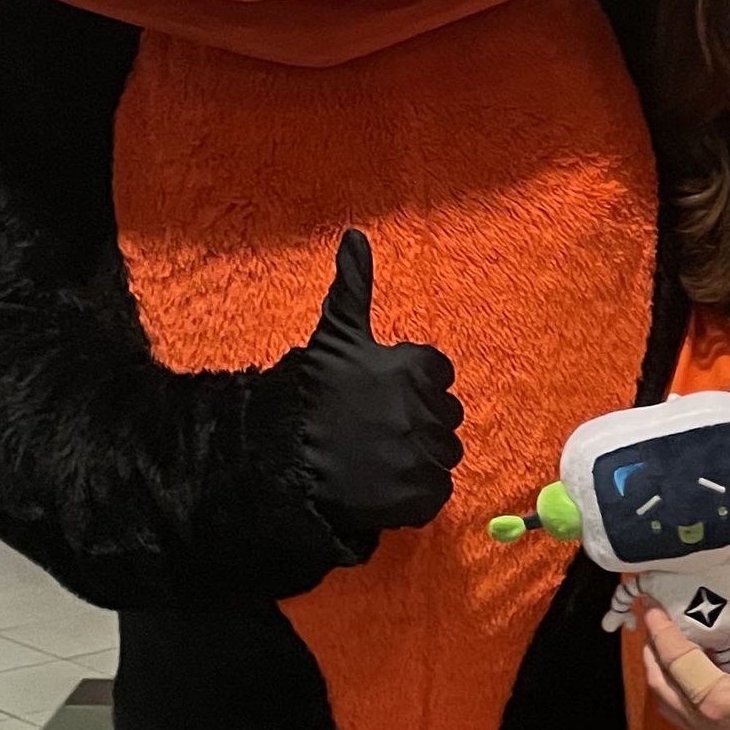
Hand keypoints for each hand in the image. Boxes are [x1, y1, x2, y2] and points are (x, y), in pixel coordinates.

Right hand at [292, 229, 462, 533]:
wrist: (283, 463)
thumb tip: (355, 234)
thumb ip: (354, 285)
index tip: (383, 396)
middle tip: (377, 431)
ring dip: (417, 458)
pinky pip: (435, 493)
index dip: (412, 386)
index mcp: (416, 368)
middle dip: (418, 422)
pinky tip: (382, 483)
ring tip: (377, 458)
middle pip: (445, 418)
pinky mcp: (420, 496)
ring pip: (442, 456)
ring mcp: (425, 455)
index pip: (440, 375)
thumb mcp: (335, 335)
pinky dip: (413, 492)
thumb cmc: (309, 396)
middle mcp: (427, 410)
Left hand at [636, 596, 729, 729]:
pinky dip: (678, 691)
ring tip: (666, 647)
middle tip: (654, 623)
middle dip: (652, 651)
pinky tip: (691, 672)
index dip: (660, 627)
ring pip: (667, 705)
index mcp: (714, 698)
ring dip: (661, 675)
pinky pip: (684, 715)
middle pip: (659, 684)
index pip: (675, 658)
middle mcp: (705, 721)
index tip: (650, 604)